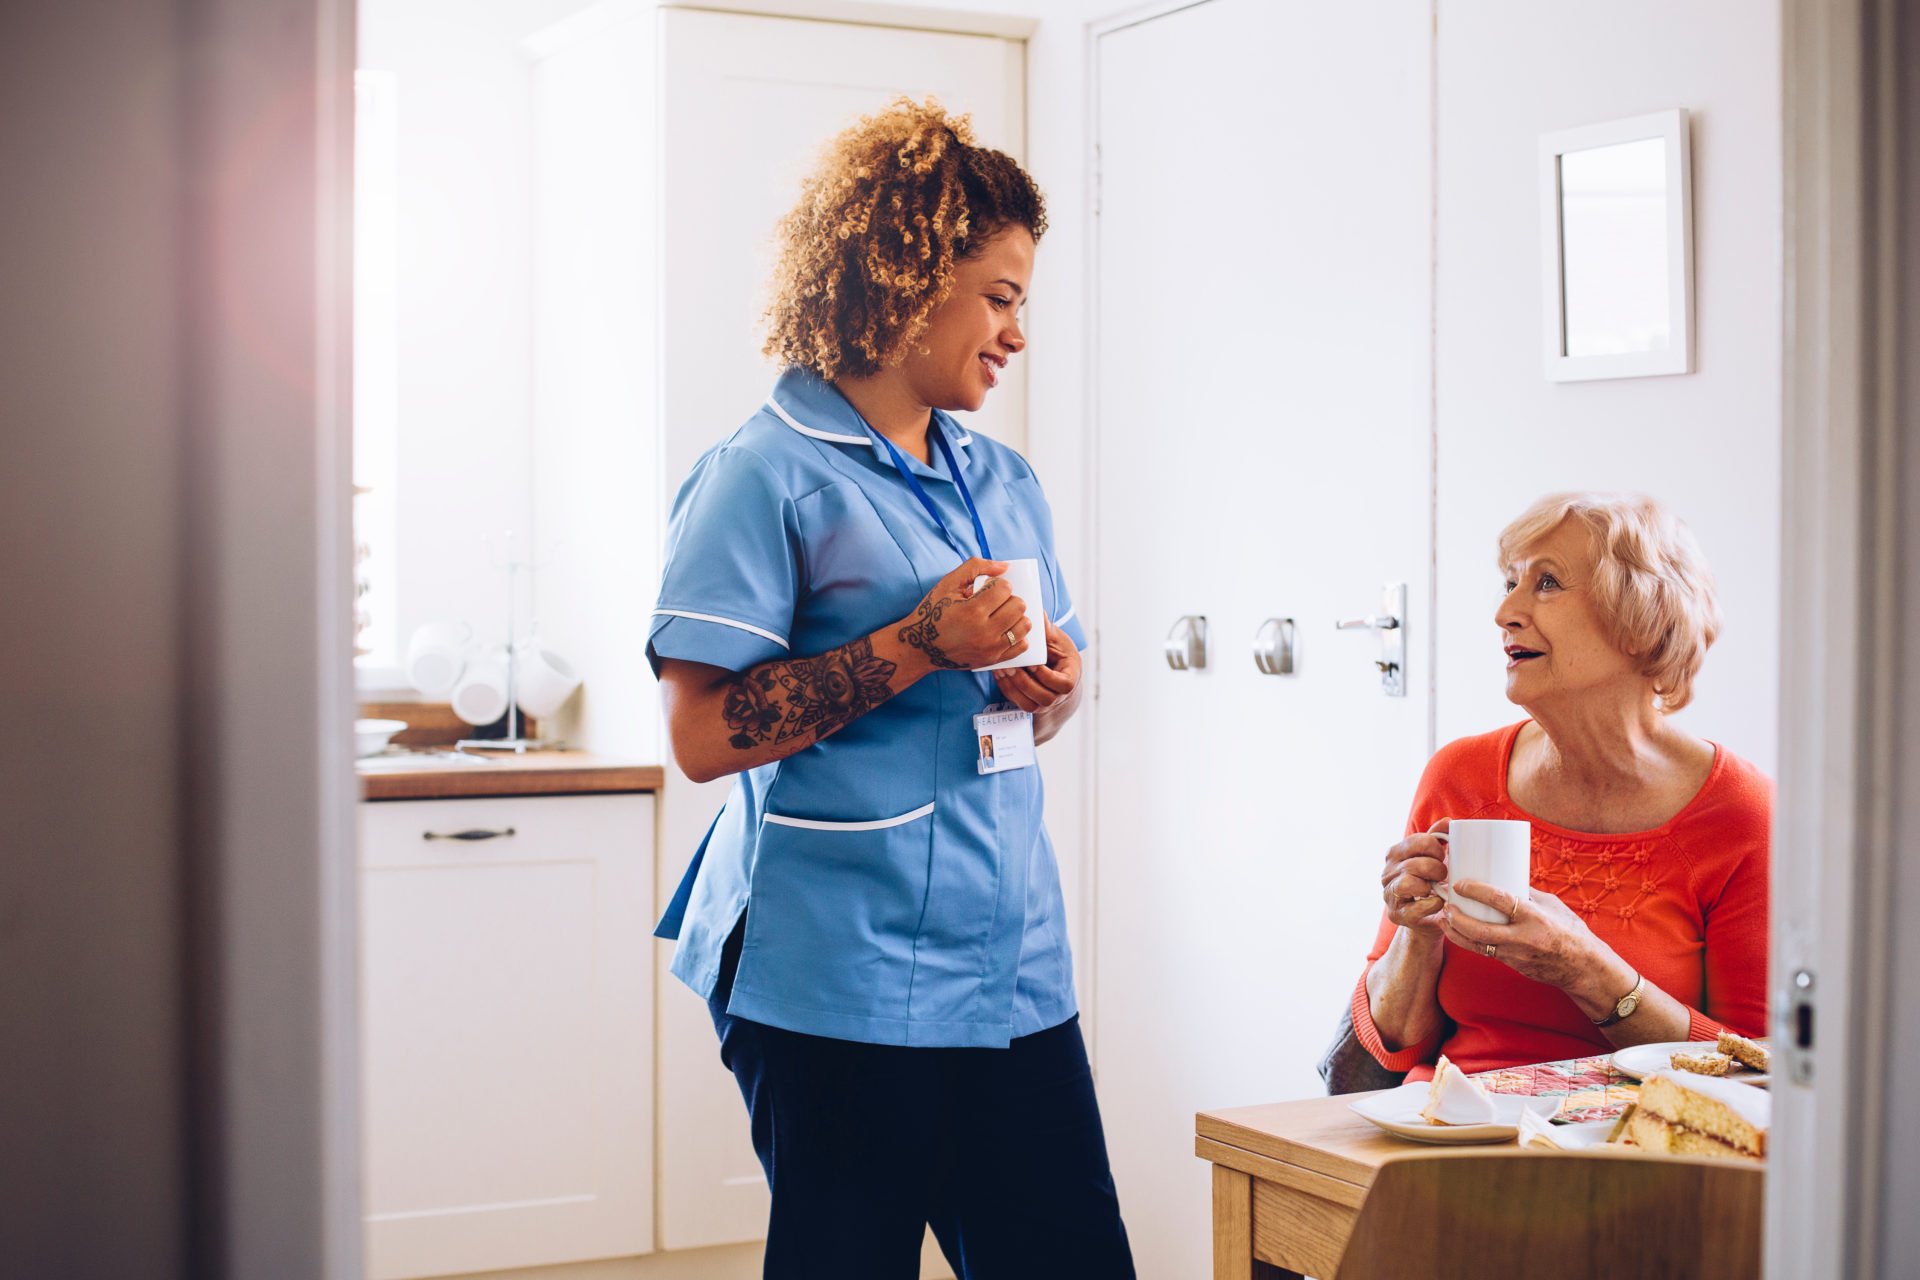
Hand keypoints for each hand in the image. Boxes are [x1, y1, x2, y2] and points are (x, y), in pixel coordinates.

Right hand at [894, 558, 1032, 672]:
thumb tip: (1005, 566)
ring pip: (1024, 625)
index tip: (988, 589)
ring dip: (1016, 616)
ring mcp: (990, 648)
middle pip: (1018, 606)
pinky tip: (1005, 630)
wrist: (920, 647)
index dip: (998, 584)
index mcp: (972, 610)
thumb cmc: (933, 611)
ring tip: (1002, 615)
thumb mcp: (948, 583)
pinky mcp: (992, 660)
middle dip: (1009, 599)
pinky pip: (1021, 645)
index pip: (1005, 588)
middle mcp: (984, 631)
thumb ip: (975, 567)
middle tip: (996, 602)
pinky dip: (1017, 635)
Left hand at [990, 616, 1078, 710]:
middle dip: (1025, 683)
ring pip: (1030, 706)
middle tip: (1011, 667)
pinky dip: (1008, 690)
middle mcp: (1060, 695)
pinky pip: (1019, 704)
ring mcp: (1046, 704)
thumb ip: (1048, 631)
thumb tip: (1040, 615)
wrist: (1057, 671)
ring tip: (1003, 670)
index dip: (1047, 676)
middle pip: (1046, 698)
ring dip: (1014, 688)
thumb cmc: (1058, 653)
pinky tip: (999, 675)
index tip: (1033, 664)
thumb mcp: (1057, 640)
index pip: (1064, 685)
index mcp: (1070, 677)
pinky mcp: (1032, 705)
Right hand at [1380, 819, 1450, 932]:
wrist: (1432, 917)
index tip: (1443, 856)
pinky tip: (1437, 903)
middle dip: (1437, 870)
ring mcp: (1389, 894)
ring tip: (1437, 889)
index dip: (1437, 849)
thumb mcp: (1436, 858)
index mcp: (1395, 853)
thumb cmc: (1434, 882)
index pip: (1418, 841)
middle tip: (1443, 875)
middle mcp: (1387, 872)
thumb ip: (1440, 837)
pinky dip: (1431, 904)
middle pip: (1416, 863)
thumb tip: (1448, 821)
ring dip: (1430, 886)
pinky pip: (1415, 907)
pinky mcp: (1396, 914)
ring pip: (1408, 883)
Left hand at [1439, 883, 1632, 1012]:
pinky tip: (1455, 931)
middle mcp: (1524, 937)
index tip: (1459, 883)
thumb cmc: (1570, 931)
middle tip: (1445, 904)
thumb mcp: (1552, 905)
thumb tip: (1502, 874)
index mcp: (1536, 917)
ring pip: (1477, 945)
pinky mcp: (1512, 965)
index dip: (1476, 891)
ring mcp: (1516, 955)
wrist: (1583, 968)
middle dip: (1458, 917)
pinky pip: (1484, 953)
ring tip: (1443, 917)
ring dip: (1455, 932)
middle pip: (1481, 929)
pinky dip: (1467, 942)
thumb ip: (1526, 893)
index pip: (1501, 900)